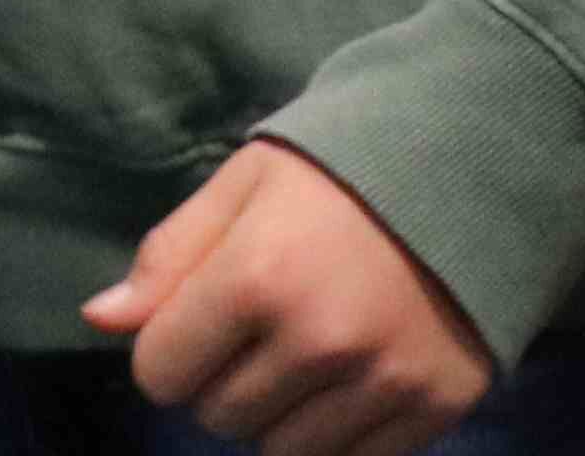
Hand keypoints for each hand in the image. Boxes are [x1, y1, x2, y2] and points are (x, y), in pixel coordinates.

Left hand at [80, 143, 489, 455]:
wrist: (484, 158)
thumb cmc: (347, 161)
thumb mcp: (247, 180)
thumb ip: (170, 253)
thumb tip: (100, 319)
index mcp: (257, 276)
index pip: (160, 373)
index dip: (168, 346)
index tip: (201, 316)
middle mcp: (318, 342)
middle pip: (218, 418)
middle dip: (223, 378)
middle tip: (264, 323)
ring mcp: (382, 382)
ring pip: (280, 453)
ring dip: (279, 414)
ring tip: (310, 349)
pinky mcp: (436, 408)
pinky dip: (340, 432)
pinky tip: (355, 374)